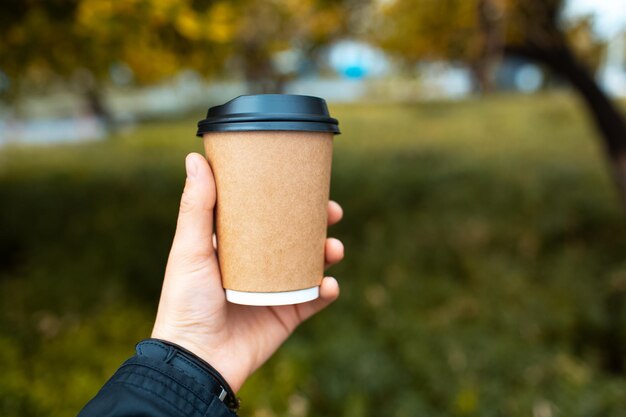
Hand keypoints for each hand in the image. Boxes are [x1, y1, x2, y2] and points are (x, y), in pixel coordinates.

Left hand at [151, 153, 343, 391]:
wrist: (196, 360)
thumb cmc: (185, 301)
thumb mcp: (190, 249)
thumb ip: (196, 207)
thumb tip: (195, 158)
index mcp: (235, 247)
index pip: (265, 215)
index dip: (287, 199)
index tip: (305, 182)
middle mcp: (257, 266)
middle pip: (295, 237)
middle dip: (318, 223)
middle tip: (333, 212)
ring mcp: (274, 290)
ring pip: (310, 265)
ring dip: (328, 253)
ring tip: (335, 249)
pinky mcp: (286, 316)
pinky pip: (314, 300)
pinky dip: (327, 291)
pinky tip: (331, 284)